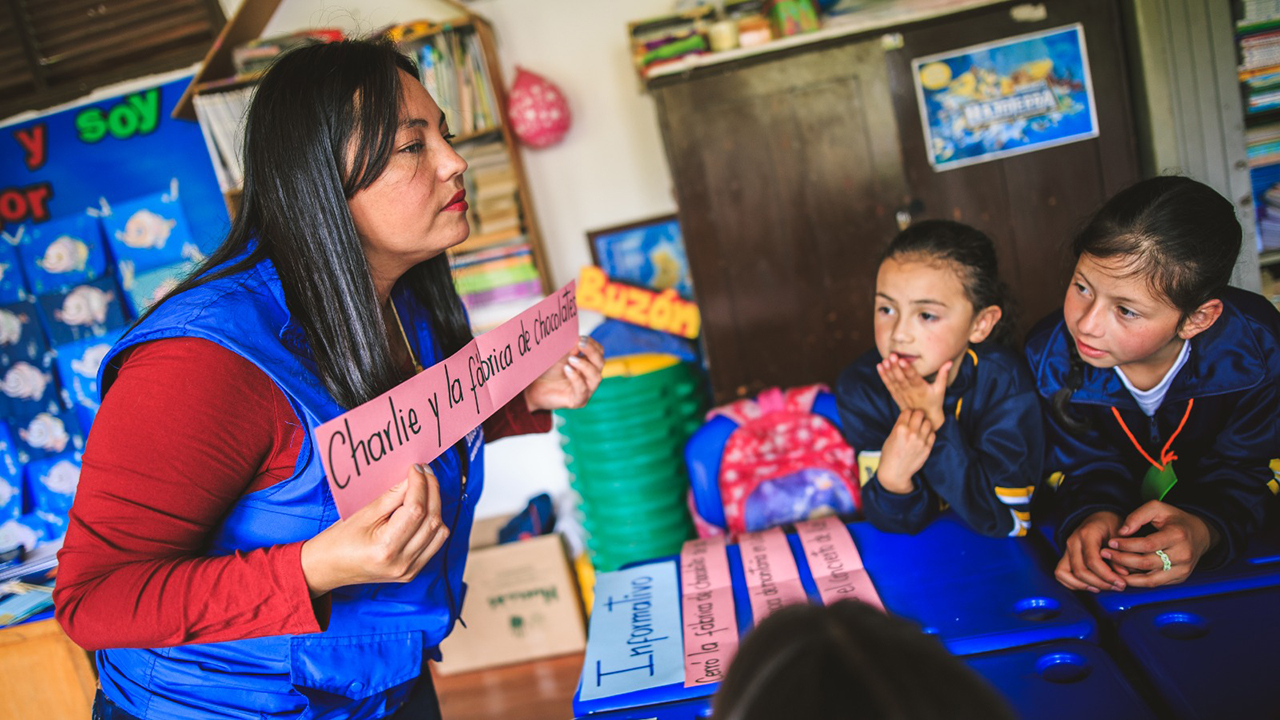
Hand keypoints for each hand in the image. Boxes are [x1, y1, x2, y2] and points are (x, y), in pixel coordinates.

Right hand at [300, 464, 448, 595]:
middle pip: (432, 520)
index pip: (416, 510)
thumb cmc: (339, 540)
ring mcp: (409, 570)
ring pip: (439, 531)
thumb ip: (391, 496)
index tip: (416, 468)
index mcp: (385, 548)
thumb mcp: (362, 513)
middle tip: (425, 472)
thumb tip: (413, 477)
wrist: (329, 568)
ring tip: (424, 488)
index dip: (420, 485)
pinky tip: (423, 509)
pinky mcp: (413, 571)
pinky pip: (435, 543)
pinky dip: (433, 522)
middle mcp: (402, 563)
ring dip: (436, 506)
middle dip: (432, 490)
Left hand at [524, 337, 604, 412]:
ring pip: (596, 377)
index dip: (592, 344)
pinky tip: (567, 370)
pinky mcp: (578, 401)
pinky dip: (576, 378)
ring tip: (571, 359)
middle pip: (600, 363)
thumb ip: (570, 348)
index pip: (599, 352)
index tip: (580, 338)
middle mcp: (590, 377)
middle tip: (579, 343)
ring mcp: (586, 390)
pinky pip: (583, 390)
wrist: (534, 387)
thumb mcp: (559, 355)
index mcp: (588, 363)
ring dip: (585, 365)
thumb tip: (578, 341)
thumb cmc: (548, 370)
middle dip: (592, 352)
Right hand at [876, 409, 935, 493]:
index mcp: (900, 429)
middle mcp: (912, 433)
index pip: (908, 411)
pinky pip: (933, 434)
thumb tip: (909, 415)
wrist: (895, 473)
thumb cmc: (890, 454)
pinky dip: (929, 433)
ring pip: (928, 422)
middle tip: (915, 420)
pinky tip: (923, 437)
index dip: (907, 413)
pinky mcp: (927, 448)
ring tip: (920, 428)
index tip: (907, 416)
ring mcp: (921, 441)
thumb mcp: (890, 437)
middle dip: (917, 415)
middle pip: (920, 413)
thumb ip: (900, 425)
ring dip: (924, 423)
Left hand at [877, 354, 950, 428]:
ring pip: (894, 382)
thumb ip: (943, 375)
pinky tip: (879, 367)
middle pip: (902, 379)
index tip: (903, 360)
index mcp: (922, 389)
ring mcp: (902, 395)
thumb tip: (949, 362)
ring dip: (888, 371)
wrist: (925, 418)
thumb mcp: (941, 389)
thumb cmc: (935, 402)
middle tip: (891, 356)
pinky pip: (889, 386)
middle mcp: (910, 392)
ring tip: (884, 360)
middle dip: (896, 367)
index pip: (914, 378)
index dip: (908, 369)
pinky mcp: (896, 396)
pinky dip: (883, 377)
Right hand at [1055, 510, 1125, 592]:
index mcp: (1086, 534)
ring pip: (1066, 574)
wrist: (1099, 517)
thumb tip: (1122, 573)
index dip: (1107, 576)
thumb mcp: (1120, 534)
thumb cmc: (1110, 524)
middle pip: (1080, 570)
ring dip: (1085, 586)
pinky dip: (1074, 584)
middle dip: (1100, 583)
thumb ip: (1120, 553)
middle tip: (1118, 587)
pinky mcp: (1065, 557)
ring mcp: (1066, 549)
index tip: (1121, 583)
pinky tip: (1091, 586)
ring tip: (1104, 588)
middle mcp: (1073, 542)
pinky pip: (1061, 575)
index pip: (1092, 560)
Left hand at [1099, 501, 1215, 587]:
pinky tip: (1125, 575)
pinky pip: (1156, 583)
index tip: (1110, 542)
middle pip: (1147, 563)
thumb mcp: (1158, 508)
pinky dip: (1138, 581)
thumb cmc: (1175, 519)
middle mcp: (1183, 555)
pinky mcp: (1180, 578)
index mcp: (1178, 535)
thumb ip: (1138, 516)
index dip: (1126, 545)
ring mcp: (1183, 569)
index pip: (1147, 544)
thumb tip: (1122, 532)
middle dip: (1122, 559)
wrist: (1200, 534)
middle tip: (1105, 554)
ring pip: (1151, 579)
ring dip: (1127, 576)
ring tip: (1110, 569)